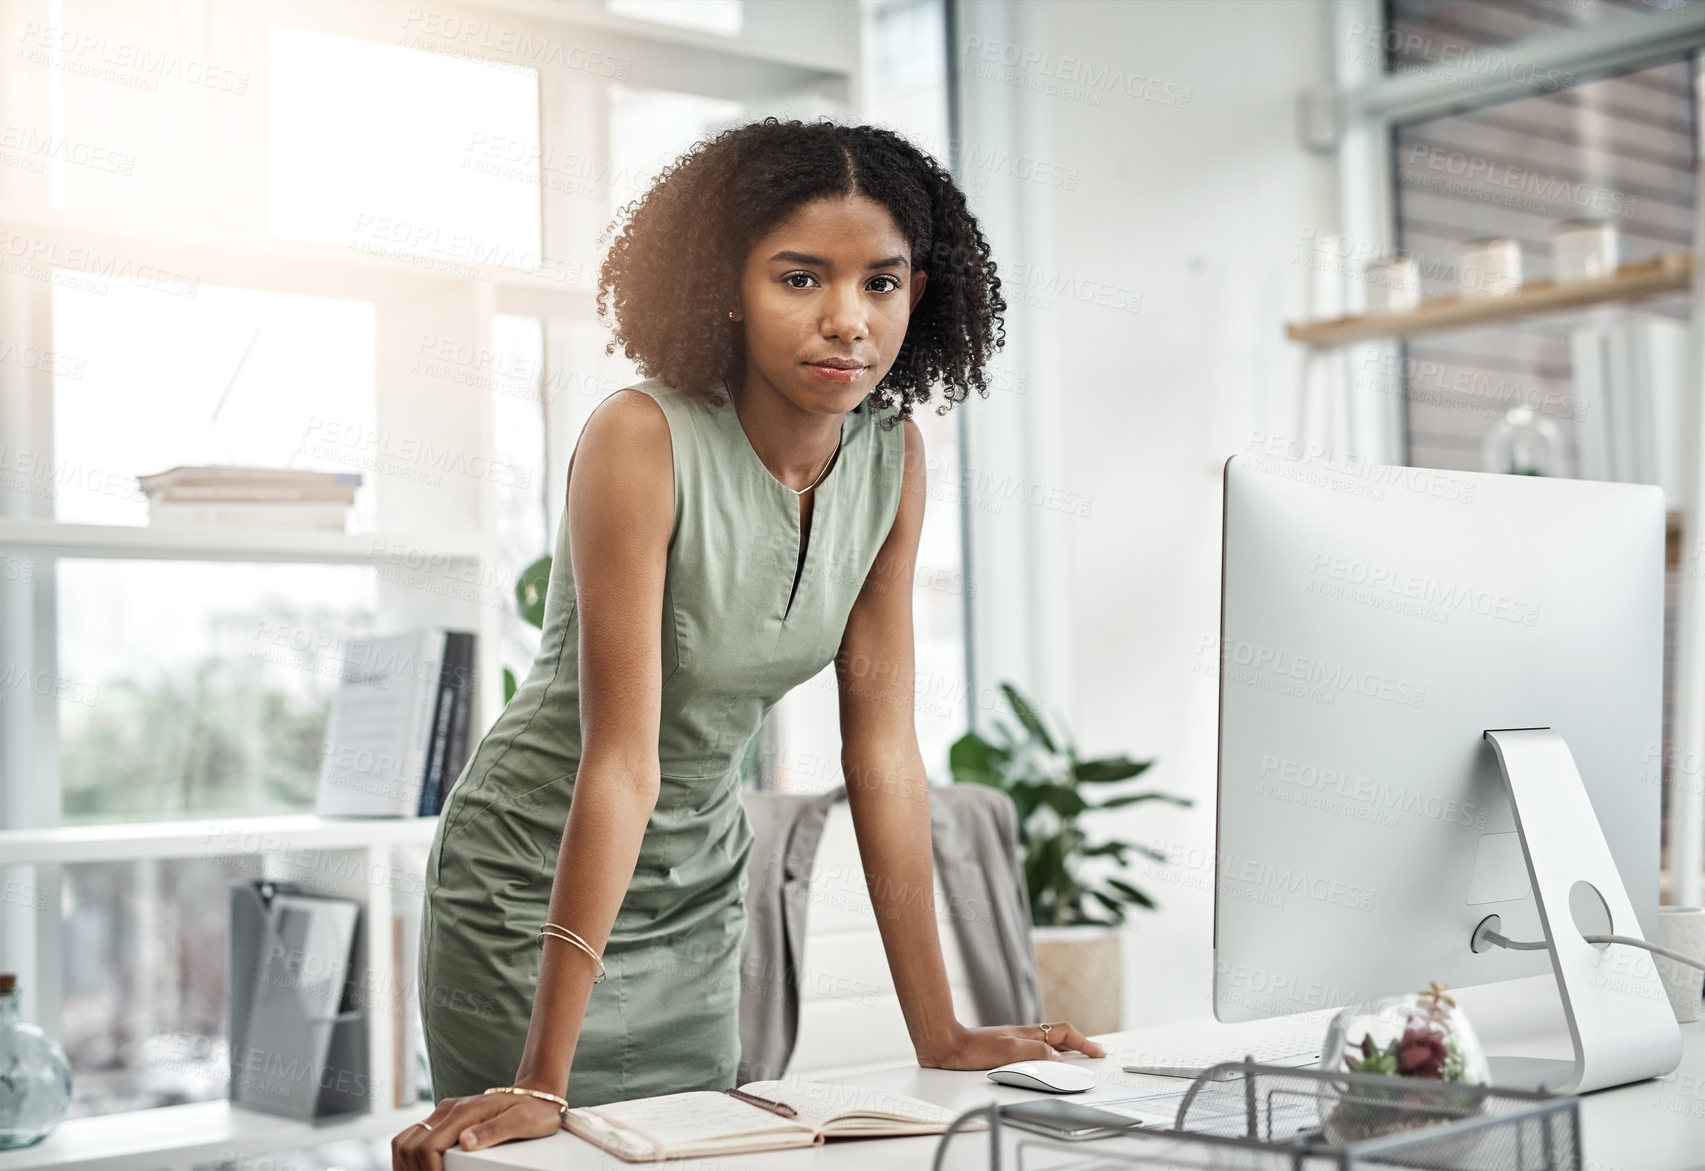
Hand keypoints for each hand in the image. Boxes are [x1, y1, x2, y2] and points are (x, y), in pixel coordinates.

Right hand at [391, 1091, 562, 1168]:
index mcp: (464, 1112)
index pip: (428, 1147)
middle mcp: (448, 1110)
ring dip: (404, 1165)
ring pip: (405, 1140)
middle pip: (409, 1145)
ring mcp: (444, 1114)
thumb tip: (465, 1142)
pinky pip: (415, 1138)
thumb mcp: (522, 1122)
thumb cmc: (534, 1110)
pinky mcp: (446, 1120)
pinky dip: (408, 1157)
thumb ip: (494, 1131)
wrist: (538, 1094)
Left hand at [916, 1020, 1106, 1068]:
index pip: (1064, 1034)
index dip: (1084, 1043)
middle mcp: (1024, 1036)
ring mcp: (1014, 1041)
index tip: (1099, 1051)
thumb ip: (1036, 1052)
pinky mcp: (1003, 1050)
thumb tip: (1059, 1057)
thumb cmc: (972, 1048)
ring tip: (1077, 1058)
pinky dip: (1048, 1054)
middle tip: (1094, 1053)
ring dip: (1065, 1049)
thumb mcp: (1008, 1051)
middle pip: (1058, 1036)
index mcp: (1029, 1034)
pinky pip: (1035, 1049)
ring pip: (1047, 1042)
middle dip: (1079, 1044)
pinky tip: (1044, 1062)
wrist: (946, 1045)